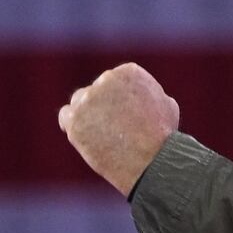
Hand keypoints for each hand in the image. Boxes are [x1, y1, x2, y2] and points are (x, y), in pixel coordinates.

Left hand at [58, 63, 179, 196]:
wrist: (151, 160)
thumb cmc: (162, 137)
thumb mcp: (166, 104)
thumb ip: (149, 93)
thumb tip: (142, 95)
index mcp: (128, 72)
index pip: (113, 81)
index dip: (116, 99)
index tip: (122, 115)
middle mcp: (106, 79)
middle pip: (95, 90)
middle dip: (100, 106)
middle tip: (109, 128)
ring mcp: (88, 99)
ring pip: (79, 102)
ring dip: (85, 115)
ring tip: (100, 136)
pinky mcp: (75, 119)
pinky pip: (66, 117)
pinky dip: (72, 125)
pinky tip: (83, 136)